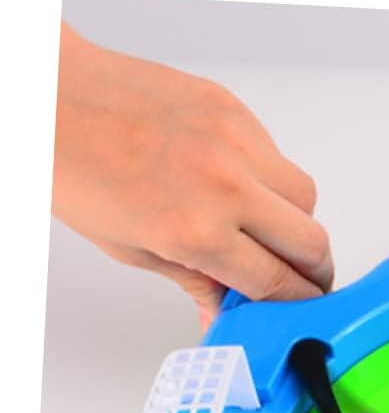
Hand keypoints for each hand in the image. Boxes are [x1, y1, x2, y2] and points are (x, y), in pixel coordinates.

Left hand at [53, 22, 333, 330]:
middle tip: (300, 277)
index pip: (278, 283)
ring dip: (297, 221)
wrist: (51, 97)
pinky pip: (277, 155)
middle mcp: (223, 186)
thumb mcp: (134, 250)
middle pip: (311, 243)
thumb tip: (224, 316)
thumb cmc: (74, 167)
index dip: (294, 302)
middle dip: (313, 269)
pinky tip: (239, 183)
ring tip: (268, 228)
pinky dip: (270, 178)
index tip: (297, 306)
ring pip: (305, 197)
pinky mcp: (233, 110)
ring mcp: (233, 142)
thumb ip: (196, 283)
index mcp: (195, 232)